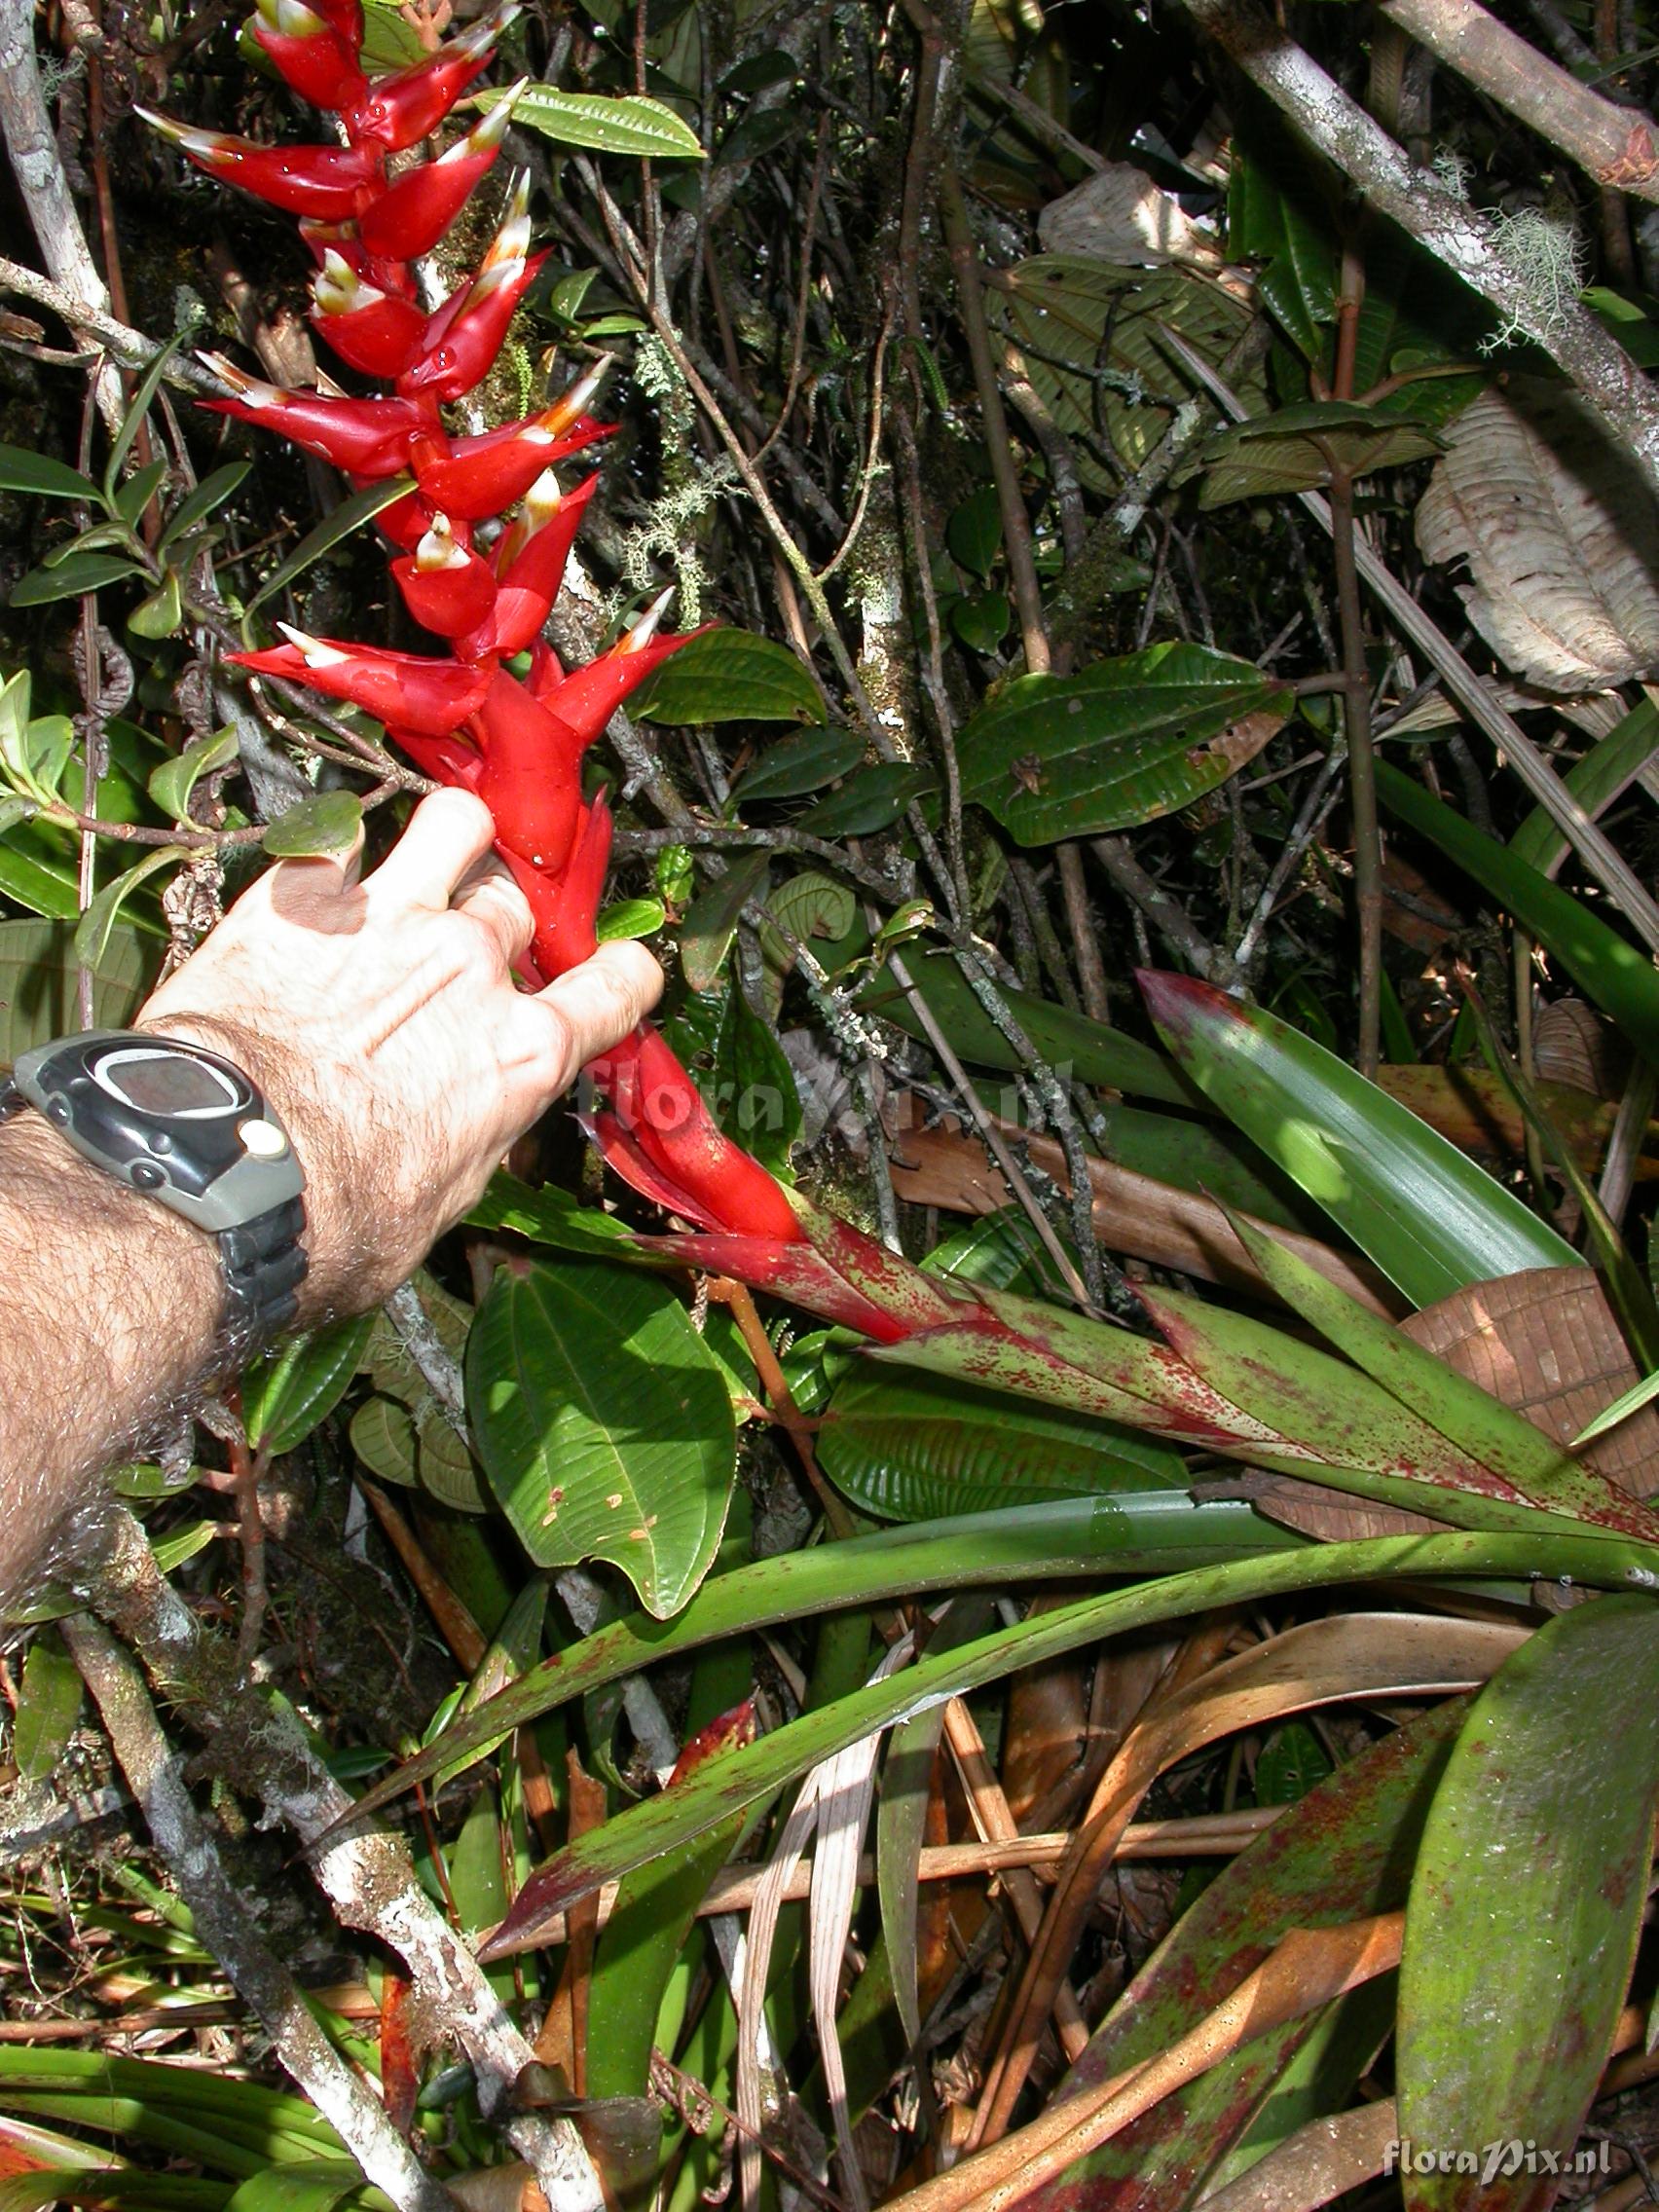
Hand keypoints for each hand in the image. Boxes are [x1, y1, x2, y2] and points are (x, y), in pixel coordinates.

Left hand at [136, 787, 660, 1315]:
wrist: (221, 1173)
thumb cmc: (329, 1216)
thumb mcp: (443, 1201)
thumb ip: (479, 1136)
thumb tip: (482, 1128)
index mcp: (521, 1052)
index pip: (618, 987)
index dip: (621, 977)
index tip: (611, 976)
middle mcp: (470, 969)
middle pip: (519, 906)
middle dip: (502, 922)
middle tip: (469, 947)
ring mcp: (390, 918)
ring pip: (456, 823)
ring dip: (452, 837)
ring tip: (428, 860)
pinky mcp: (301, 898)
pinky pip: (336, 835)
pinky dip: (333, 852)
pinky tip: (319, 877)